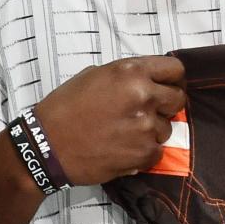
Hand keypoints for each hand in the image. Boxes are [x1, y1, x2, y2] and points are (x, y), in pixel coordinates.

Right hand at [31, 56, 185, 185]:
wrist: (46, 146)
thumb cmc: (65, 108)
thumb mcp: (94, 76)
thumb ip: (127, 76)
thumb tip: (150, 81)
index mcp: (131, 72)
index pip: (175, 70)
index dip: (172, 79)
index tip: (166, 87)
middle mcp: (143, 96)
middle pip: (178, 99)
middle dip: (166, 105)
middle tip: (145, 112)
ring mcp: (146, 126)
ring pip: (167, 128)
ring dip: (151, 131)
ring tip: (124, 133)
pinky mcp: (144, 153)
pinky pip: (157, 151)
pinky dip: (143, 153)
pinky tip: (122, 149)